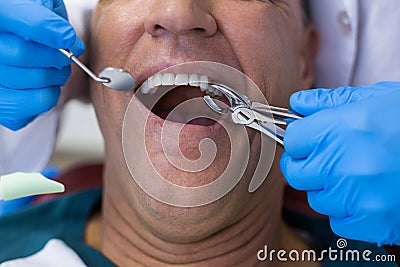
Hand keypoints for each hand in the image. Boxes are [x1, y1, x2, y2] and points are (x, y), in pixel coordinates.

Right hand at [0, 0, 84, 129]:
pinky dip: (48, 97)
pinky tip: (48, 85)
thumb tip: (67, 38)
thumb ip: (51, 13)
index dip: (44, 28)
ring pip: (28, 80)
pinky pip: (26, 108)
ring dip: (56, 77)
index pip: (14, 18)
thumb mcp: (44, 4)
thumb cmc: (33, 20)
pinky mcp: (0, 105)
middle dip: (56, 56)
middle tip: (67, 55)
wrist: (23, 41)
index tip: (68, 36)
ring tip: (59, 69)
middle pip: (21, 53)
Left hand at [280, 81, 399, 245]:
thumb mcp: (373, 99)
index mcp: (341, 128)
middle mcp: (345, 163)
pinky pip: (338, 221)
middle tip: (327, 159)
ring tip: (356, 175)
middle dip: (307, 165)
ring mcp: (358, 196)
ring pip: (317, 198)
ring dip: (329, 188)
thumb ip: (328, 102)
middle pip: (296, 172)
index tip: (308, 141)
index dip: (299, 140)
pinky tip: (366, 194)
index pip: (291, 140)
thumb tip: (298, 104)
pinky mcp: (372, 221)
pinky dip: (347, 211)